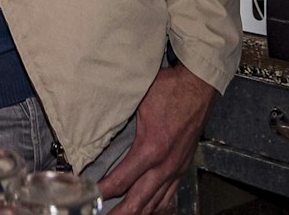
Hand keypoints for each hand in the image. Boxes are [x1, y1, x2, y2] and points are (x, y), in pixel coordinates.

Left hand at [96, 64, 217, 214]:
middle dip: (119, 214)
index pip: (121, 180)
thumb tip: (94, 123)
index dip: (102, 192)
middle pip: (139, 201)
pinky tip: (147, 211)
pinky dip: (156, 207)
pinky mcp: (183, 167)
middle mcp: (165, 165)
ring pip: (155, 203)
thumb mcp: (138, 101)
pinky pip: (169, 196)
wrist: (199, 86)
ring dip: (137, 213)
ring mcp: (176, 168)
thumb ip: (119, 118)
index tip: (89, 197)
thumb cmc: (170, 89)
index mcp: (151, 149)